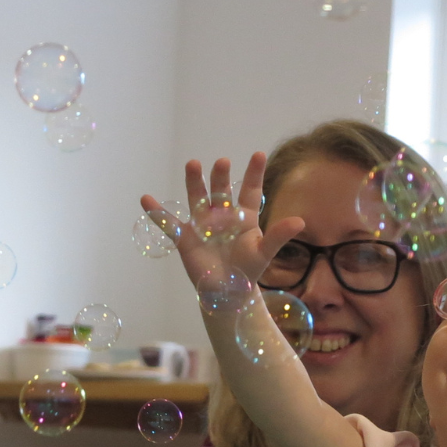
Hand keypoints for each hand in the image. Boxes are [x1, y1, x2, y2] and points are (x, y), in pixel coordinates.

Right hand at [143, 155, 304, 319]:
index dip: (254, 173)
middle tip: (222, 162)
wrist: (228, 292)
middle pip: (221, 190)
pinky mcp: (185, 238)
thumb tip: (300, 221)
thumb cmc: (248, 270)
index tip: (259, 154)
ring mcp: (202, 225)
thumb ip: (279, 235)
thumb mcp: (264, 251)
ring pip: (197, 198)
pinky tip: (146, 199)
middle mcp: (221, 215)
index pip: (249, 190)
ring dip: (194, 182)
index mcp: (243, 216)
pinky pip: (169, 224)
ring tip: (193, 164)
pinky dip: (157, 213)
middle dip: (221, 176)